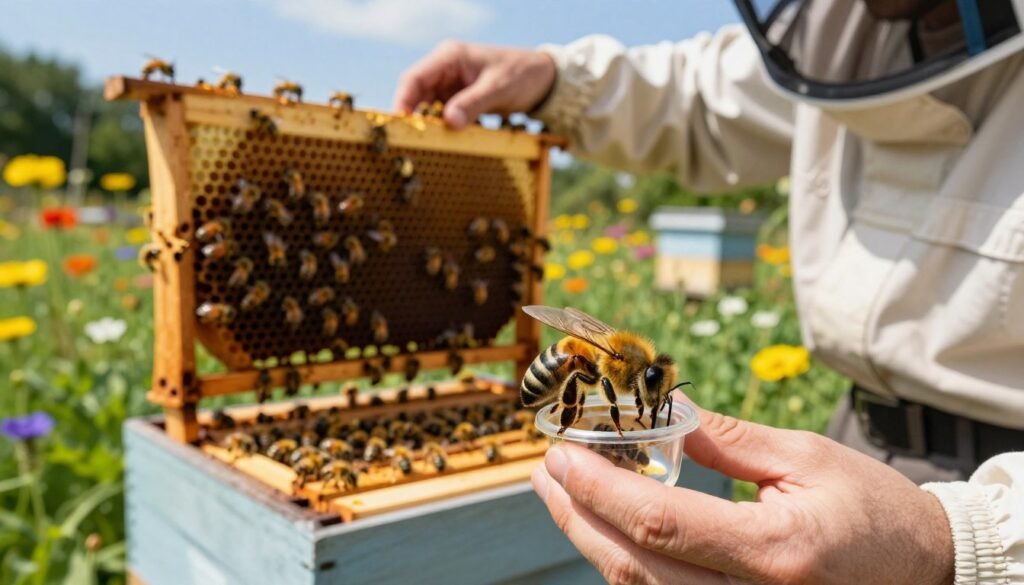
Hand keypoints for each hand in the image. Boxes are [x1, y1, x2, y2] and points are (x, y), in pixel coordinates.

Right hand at [393, 41, 555, 128]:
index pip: (414, 79)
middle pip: (417, 96)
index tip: (401, 124)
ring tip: (433, 146)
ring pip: (430, 110)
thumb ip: (473, 104)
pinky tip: (451, 143)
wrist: (543, 78)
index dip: (403, 101)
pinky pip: (445, 117)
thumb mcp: (498, 89)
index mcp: (449, 57)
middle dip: (415, 119)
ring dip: (432, 127)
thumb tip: (449, 123)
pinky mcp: (459, 101)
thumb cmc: (521, 74)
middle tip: (415, 143)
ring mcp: (451, 87)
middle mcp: (445, 70)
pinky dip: (446, 130)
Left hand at [531, 394, 954, 584]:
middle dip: (577, 516)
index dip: (600, 489)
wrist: (927, 573)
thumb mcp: (807, 459)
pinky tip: (605, 528)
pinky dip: (627, 564)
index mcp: (776, 551)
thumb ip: (726, 441)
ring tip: (562, 493)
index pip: (660, 523)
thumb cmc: (875, 511)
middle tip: (547, 471)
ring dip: (592, 540)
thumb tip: (661, 411)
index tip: (561, 455)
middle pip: (635, 568)